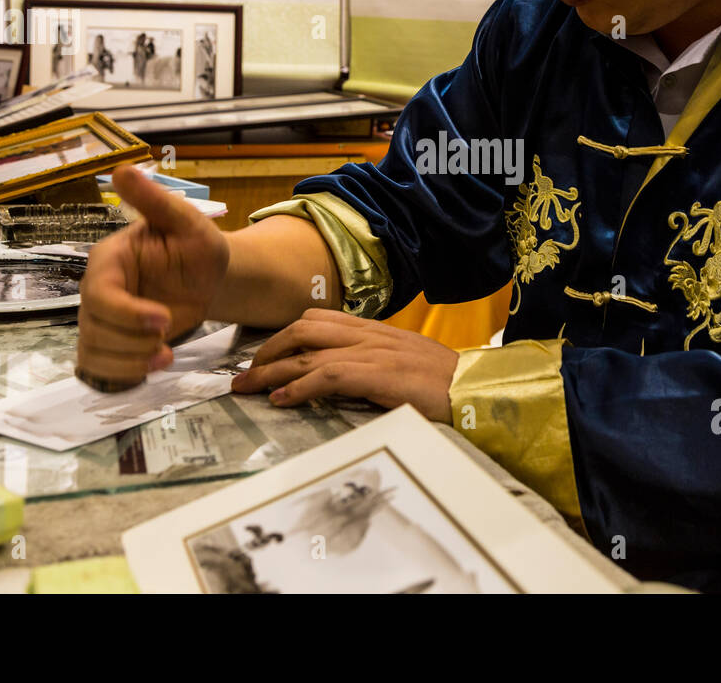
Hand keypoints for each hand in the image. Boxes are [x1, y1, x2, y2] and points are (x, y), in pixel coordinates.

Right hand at [76, 165, 229, 386]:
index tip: (164, 321)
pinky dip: (124, 377)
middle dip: (134, 342)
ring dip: (130, 364)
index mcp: (109, 261)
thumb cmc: (196, 246)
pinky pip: (100, 370)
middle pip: (94, 330)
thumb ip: (156, 201)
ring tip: (165, 357)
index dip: (127, 313)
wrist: (206, 277)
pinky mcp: (111, 343)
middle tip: (169, 338)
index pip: (99, 295)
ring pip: (95, 355)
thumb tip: (122, 169)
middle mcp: (97, 291)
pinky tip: (153, 367)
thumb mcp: (187, 222)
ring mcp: (100, 319)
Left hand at [231, 308, 459, 422]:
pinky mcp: (376, 374)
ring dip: (271, 370)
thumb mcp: (403, 365)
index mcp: (374, 330)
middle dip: (268, 349)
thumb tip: (343, 380)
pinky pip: (326, 375)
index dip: (285, 335)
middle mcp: (368, 335)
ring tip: (248, 387)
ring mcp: (371, 352)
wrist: (475, 389)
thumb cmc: (444, 384)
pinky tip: (281, 401)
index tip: (265, 356)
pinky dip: (298, 387)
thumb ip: (374, 364)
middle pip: (303, 328)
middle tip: (245, 374)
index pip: (319, 319)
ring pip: (307, 350)